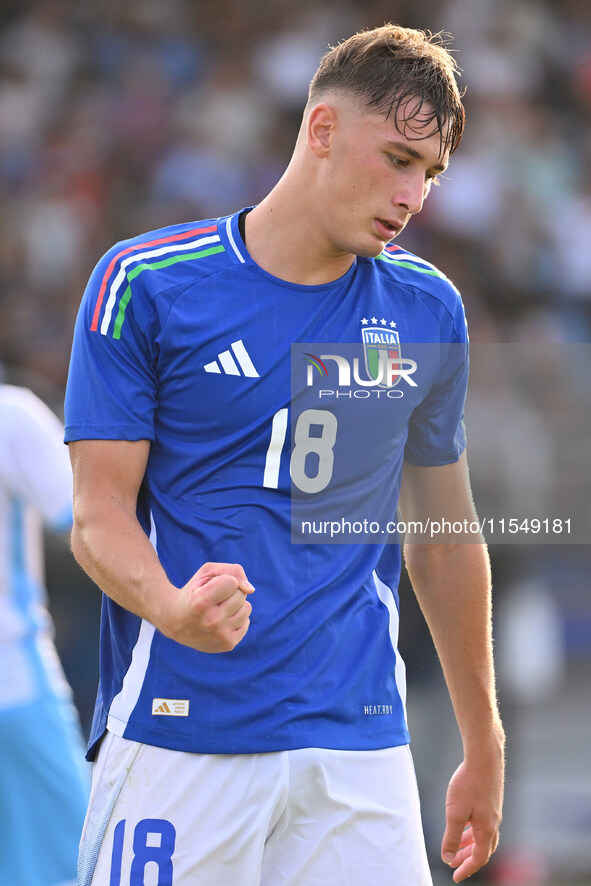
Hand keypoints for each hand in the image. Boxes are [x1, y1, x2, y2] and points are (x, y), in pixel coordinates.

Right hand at [161, 562, 253, 652]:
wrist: (176, 622)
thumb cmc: (194, 592)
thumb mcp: (206, 573)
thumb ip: (232, 571)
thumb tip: (250, 590)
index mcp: (201, 602)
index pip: (232, 582)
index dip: (223, 580)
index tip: (210, 588)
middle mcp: (211, 621)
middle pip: (241, 594)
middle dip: (230, 592)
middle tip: (213, 600)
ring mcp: (220, 635)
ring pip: (247, 608)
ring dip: (235, 605)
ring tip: (217, 610)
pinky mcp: (228, 644)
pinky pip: (246, 622)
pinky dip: (236, 618)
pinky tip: (221, 621)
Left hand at [441, 752, 503, 881]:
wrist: (484, 757)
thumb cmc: (469, 783)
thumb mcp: (455, 813)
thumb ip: (451, 837)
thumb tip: (448, 858)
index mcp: (486, 829)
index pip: (479, 858)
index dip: (466, 869)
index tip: (455, 876)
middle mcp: (494, 823)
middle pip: (483, 849)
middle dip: (468, 858)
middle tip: (453, 863)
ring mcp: (494, 811)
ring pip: (483, 835)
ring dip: (470, 844)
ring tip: (456, 846)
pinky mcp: (491, 800)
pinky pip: (483, 823)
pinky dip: (473, 830)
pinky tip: (464, 822)